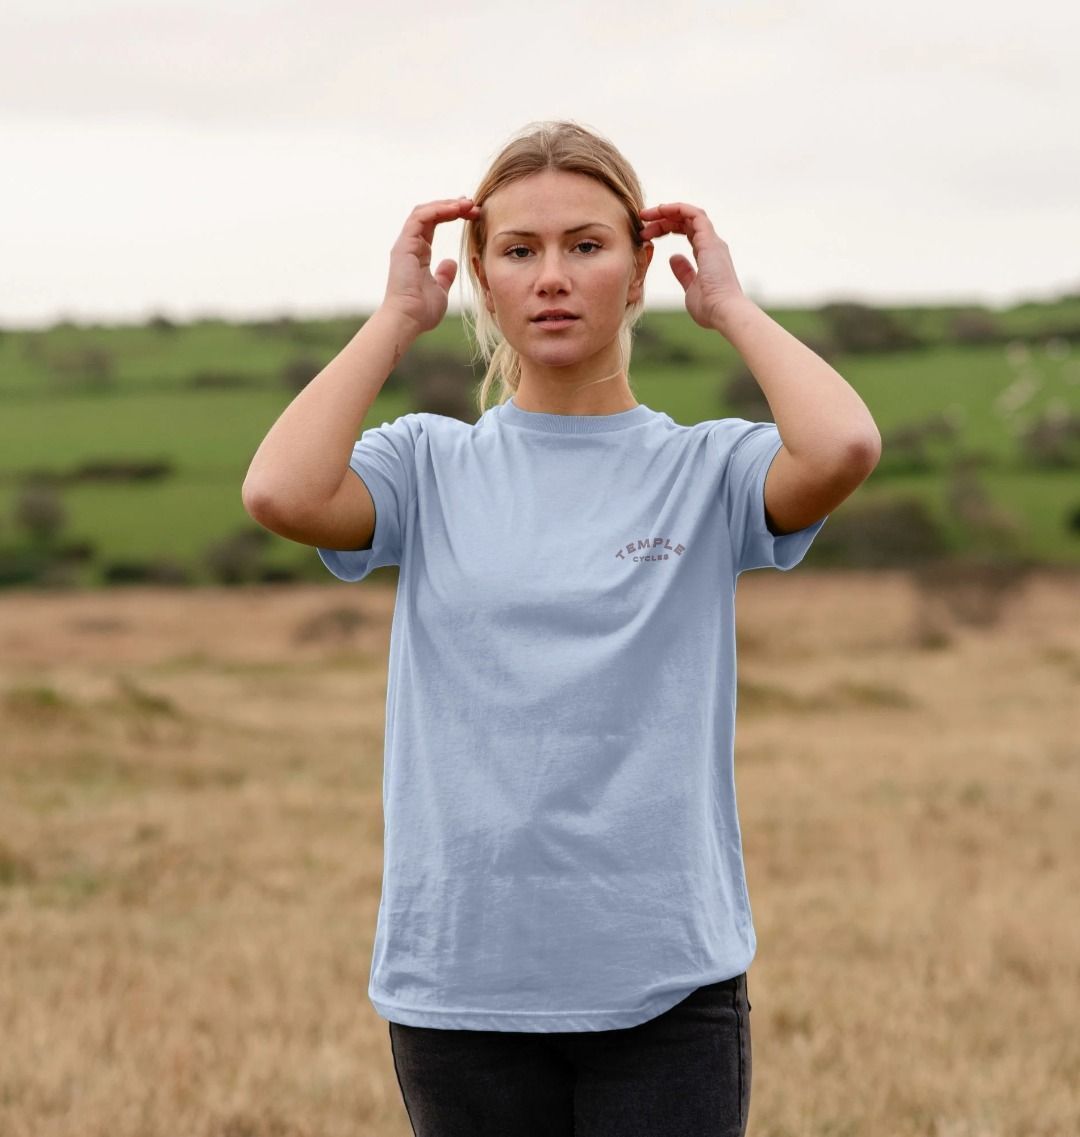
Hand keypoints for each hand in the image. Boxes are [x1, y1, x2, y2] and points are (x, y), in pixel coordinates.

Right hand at [381, 197, 480, 334]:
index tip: (471, 213)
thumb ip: (445, 275)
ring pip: (424, 211)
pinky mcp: (404, 245)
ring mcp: (405, 243)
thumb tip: (452, 262)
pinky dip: (438, 210)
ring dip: (447, 205)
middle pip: (429, 213)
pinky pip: (420, 217)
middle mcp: (410, 244)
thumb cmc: (421, 311)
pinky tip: (456, 209)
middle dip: (452, 206)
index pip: (433, 223)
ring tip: (467, 204)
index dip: (451, 214)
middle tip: (473, 205)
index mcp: (418, 253)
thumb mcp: (440, 290)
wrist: (407, 319)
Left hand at [638, 203, 746, 330]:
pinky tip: (661, 210)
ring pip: (688, 215)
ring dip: (666, 212)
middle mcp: (711, 244)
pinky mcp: (710, 241)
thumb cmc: (709, 307)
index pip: (687, 232)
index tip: (646, 235)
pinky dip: (677, 208)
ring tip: (645, 216)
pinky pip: (694, 214)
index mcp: (707, 254)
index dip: (666, 228)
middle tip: (641, 225)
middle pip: (685, 222)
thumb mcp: (690, 287)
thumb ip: (683, 272)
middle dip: (662, 220)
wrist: (723, 312)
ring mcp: (711, 241)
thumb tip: (673, 259)